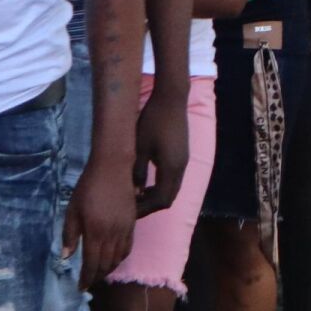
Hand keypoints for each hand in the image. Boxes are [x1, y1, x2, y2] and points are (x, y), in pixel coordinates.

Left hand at [64, 158, 134, 289]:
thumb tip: (66, 257)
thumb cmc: (88, 188)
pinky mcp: (132, 222)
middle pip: (107, 263)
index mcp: (96, 232)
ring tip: (100, 273)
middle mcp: (113, 234)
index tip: (80, 288)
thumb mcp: (72, 210)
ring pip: (119, 257)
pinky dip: (121, 257)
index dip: (86, 278)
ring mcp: (125, 228)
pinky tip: (114, 258)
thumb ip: (69, 234)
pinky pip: (128, 246)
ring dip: (109, 268)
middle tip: (89, 283)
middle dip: (97, 276)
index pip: (92, 263)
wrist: (113, 168)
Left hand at [133, 91, 187, 217]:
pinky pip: (172, 178)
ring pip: (171, 188)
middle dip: (151, 205)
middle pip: (169, 197)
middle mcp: (181, 167)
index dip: (145, 209)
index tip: (127, 211)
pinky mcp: (182, 154)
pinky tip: (145, 182)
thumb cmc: (152, 122)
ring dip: (155, 196)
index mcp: (171, 168)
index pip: (161, 200)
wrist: (171, 100)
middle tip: (131, 208)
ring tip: (136, 196)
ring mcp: (183, 161)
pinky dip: (159, 185)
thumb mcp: (138, 148)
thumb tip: (132, 192)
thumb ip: (136, 172)